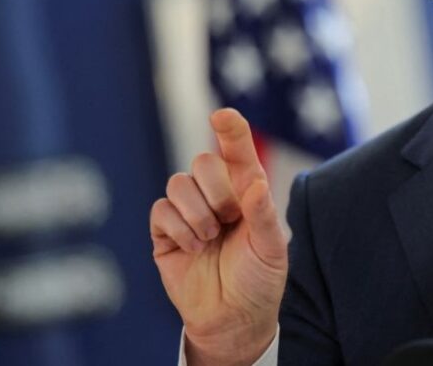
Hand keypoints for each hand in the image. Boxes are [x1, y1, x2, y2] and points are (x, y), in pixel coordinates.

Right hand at [150, 109, 287, 365]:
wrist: (233, 317)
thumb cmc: (259, 278)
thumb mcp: (271, 249)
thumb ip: (263, 215)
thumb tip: (256, 184)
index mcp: (248, 190)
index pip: (237, 150)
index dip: (230, 129)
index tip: (222, 115)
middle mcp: (217, 194)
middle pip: (203, 162)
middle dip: (217, 190)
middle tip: (230, 220)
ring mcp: (189, 211)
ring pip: (178, 183)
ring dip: (198, 213)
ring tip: (211, 239)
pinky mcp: (165, 231)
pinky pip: (161, 210)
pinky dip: (179, 229)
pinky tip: (194, 248)